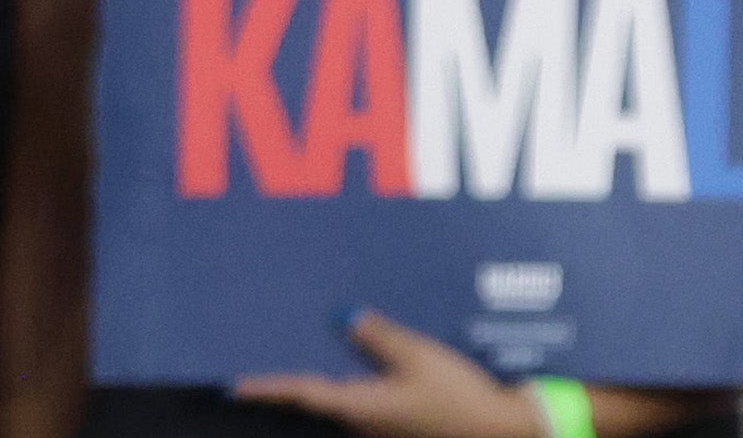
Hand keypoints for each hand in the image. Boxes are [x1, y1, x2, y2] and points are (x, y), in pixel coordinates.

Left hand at [235, 311, 541, 437]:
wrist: (506, 433)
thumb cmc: (460, 398)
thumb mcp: (419, 357)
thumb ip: (379, 336)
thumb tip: (342, 316)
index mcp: (362, 406)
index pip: (304, 393)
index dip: (270, 387)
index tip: (237, 384)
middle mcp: (365, 421)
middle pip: (318, 396)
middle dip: (291, 377)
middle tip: (265, 350)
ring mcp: (383, 426)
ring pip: (342, 397)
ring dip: (323, 376)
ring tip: (303, 344)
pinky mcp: (401, 423)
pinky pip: (366, 398)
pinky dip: (353, 379)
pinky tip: (358, 355)